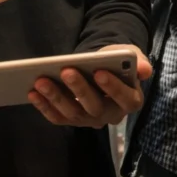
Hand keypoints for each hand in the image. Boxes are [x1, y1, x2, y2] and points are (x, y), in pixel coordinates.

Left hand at [28, 45, 152, 128]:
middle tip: (65, 71)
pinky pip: (57, 117)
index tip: (99, 72)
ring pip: (73, 113)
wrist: (106, 68)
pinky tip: (32, 93)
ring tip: (40, 81)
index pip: (124, 98)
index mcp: (131, 100)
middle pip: (94, 107)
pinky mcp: (73, 120)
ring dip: (55, 97)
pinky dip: (44, 106)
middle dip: (79, 89)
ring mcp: (90, 120)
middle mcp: (111, 115)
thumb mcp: (132, 56)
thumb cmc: (119, 61)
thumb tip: (144, 69)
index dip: (112, 87)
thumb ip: (137, 61)